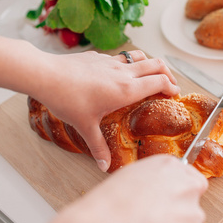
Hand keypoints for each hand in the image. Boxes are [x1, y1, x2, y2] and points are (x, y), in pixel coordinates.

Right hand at [18, 155, 208, 222]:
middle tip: (155, 220)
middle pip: (193, 203)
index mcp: (171, 166)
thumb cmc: (110, 204)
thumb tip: (166, 189)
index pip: (193, 181)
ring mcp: (192, 212)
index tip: (169, 203)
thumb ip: (158, 179)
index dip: (180, 195)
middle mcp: (187, 185)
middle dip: (179, 213)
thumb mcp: (134, 175)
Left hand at [32, 50, 179, 171]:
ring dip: (150, 64)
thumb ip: (98, 147)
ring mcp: (111, 61)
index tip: (175, 94)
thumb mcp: (86, 126)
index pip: (160, 81)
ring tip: (151, 74)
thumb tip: (104, 166)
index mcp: (126, 89)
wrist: (47, 75)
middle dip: (168, 72)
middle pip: (156, 64)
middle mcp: (123, 72)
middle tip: (170, 84)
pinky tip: (119, 74)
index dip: (172, 86)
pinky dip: (128, 63)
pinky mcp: (99, 57)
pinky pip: (121, 57)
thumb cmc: (68, 100)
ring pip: (140, 56)